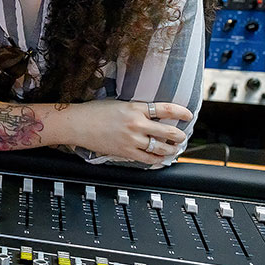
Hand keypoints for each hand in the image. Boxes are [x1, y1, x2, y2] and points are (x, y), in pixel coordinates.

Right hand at [69, 99, 192, 163]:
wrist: (77, 124)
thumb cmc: (93, 112)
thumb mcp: (119, 104)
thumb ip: (137, 109)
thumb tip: (153, 115)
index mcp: (135, 107)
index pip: (165, 109)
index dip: (181, 112)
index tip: (188, 115)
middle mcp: (136, 123)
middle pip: (168, 131)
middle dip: (179, 135)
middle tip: (182, 136)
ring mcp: (132, 139)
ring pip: (161, 147)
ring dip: (171, 149)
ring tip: (174, 148)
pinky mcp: (126, 151)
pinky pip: (148, 159)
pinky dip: (158, 160)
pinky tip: (161, 158)